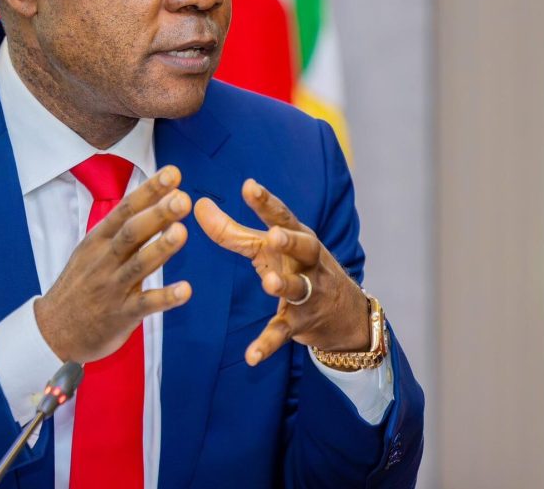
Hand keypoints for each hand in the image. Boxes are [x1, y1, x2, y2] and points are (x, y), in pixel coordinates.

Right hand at [35, 165, 192, 363]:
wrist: (53, 329)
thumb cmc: (79, 285)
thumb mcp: (91, 250)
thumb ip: (120, 229)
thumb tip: (151, 199)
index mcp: (98, 241)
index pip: (125, 209)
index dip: (149, 191)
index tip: (173, 174)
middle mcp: (105, 260)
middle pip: (132, 232)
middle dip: (157, 214)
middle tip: (182, 198)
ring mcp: (112, 288)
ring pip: (138, 264)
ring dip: (161, 248)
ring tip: (182, 232)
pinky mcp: (121, 315)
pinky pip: (145, 304)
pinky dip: (166, 298)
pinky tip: (186, 290)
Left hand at [193, 179, 368, 365]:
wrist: (344, 313)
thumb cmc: (296, 266)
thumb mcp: (268, 248)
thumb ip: (232, 230)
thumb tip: (199, 205)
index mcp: (298, 237)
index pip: (282, 216)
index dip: (266, 202)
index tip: (249, 186)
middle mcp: (308, 262)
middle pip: (303, 247)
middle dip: (290, 241)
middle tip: (274, 236)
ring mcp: (307, 293)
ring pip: (297, 288)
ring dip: (284, 285)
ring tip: (268, 282)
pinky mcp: (300, 323)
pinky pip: (282, 333)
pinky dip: (267, 345)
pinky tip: (250, 357)